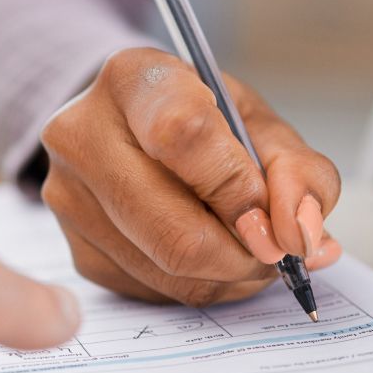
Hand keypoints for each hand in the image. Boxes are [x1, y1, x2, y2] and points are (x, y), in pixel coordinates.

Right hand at [39, 47, 341, 305]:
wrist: (137, 132)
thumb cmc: (204, 122)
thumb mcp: (258, 123)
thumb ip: (297, 170)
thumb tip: (302, 234)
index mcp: (132, 80)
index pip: (183, 136)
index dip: (239, 189)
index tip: (276, 219)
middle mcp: (82, 134)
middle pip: (174, 228)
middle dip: (245, 253)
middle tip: (277, 249)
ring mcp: (70, 198)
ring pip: (169, 269)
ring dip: (231, 275)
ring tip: (248, 247)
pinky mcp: (77, 251)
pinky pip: (156, 292)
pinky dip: (203, 286)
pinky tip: (212, 257)